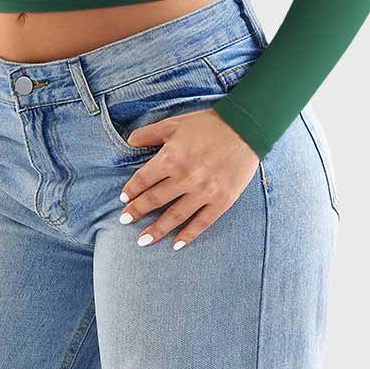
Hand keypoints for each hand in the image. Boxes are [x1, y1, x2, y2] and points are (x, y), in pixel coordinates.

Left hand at [117, 108, 260, 249]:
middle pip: (154, 200)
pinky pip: (202, 222)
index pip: (143, 180)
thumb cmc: (208, 125)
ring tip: (143, 241)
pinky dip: (188, 235)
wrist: (246, 128)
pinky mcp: (222, 200)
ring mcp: (204, 192)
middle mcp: (184, 178)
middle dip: (137, 212)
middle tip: (125, 221)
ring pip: (174, 216)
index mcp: (170, 158)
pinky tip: (176, 244)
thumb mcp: (174, 124)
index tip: (123, 200)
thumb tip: (128, 142)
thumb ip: (149, 134)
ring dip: (157, 230)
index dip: (131, 191)